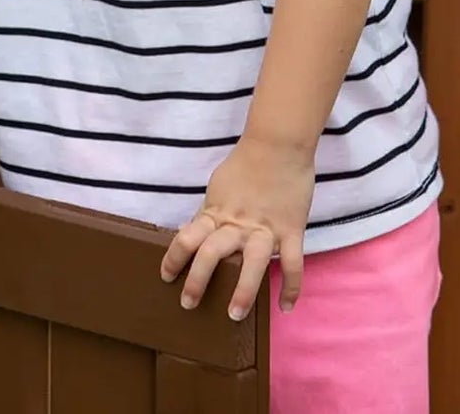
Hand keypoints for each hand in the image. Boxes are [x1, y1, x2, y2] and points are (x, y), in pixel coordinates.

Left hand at [159, 138, 314, 319]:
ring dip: (243, 291)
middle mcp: (238, 222)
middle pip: (212, 253)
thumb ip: (211, 211)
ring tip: (234, 315)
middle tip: (188, 303)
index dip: (174, 257)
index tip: (165, 276)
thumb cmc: (245, 164)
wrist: (278, 144)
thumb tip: (197, 231)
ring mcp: (266, 228)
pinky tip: (285, 307)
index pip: (188, 236)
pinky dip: (292, 286)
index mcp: (217, 211)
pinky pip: (293, 263)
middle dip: (198, 280)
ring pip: (253, 263)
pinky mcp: (291, 230)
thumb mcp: (219, 186)